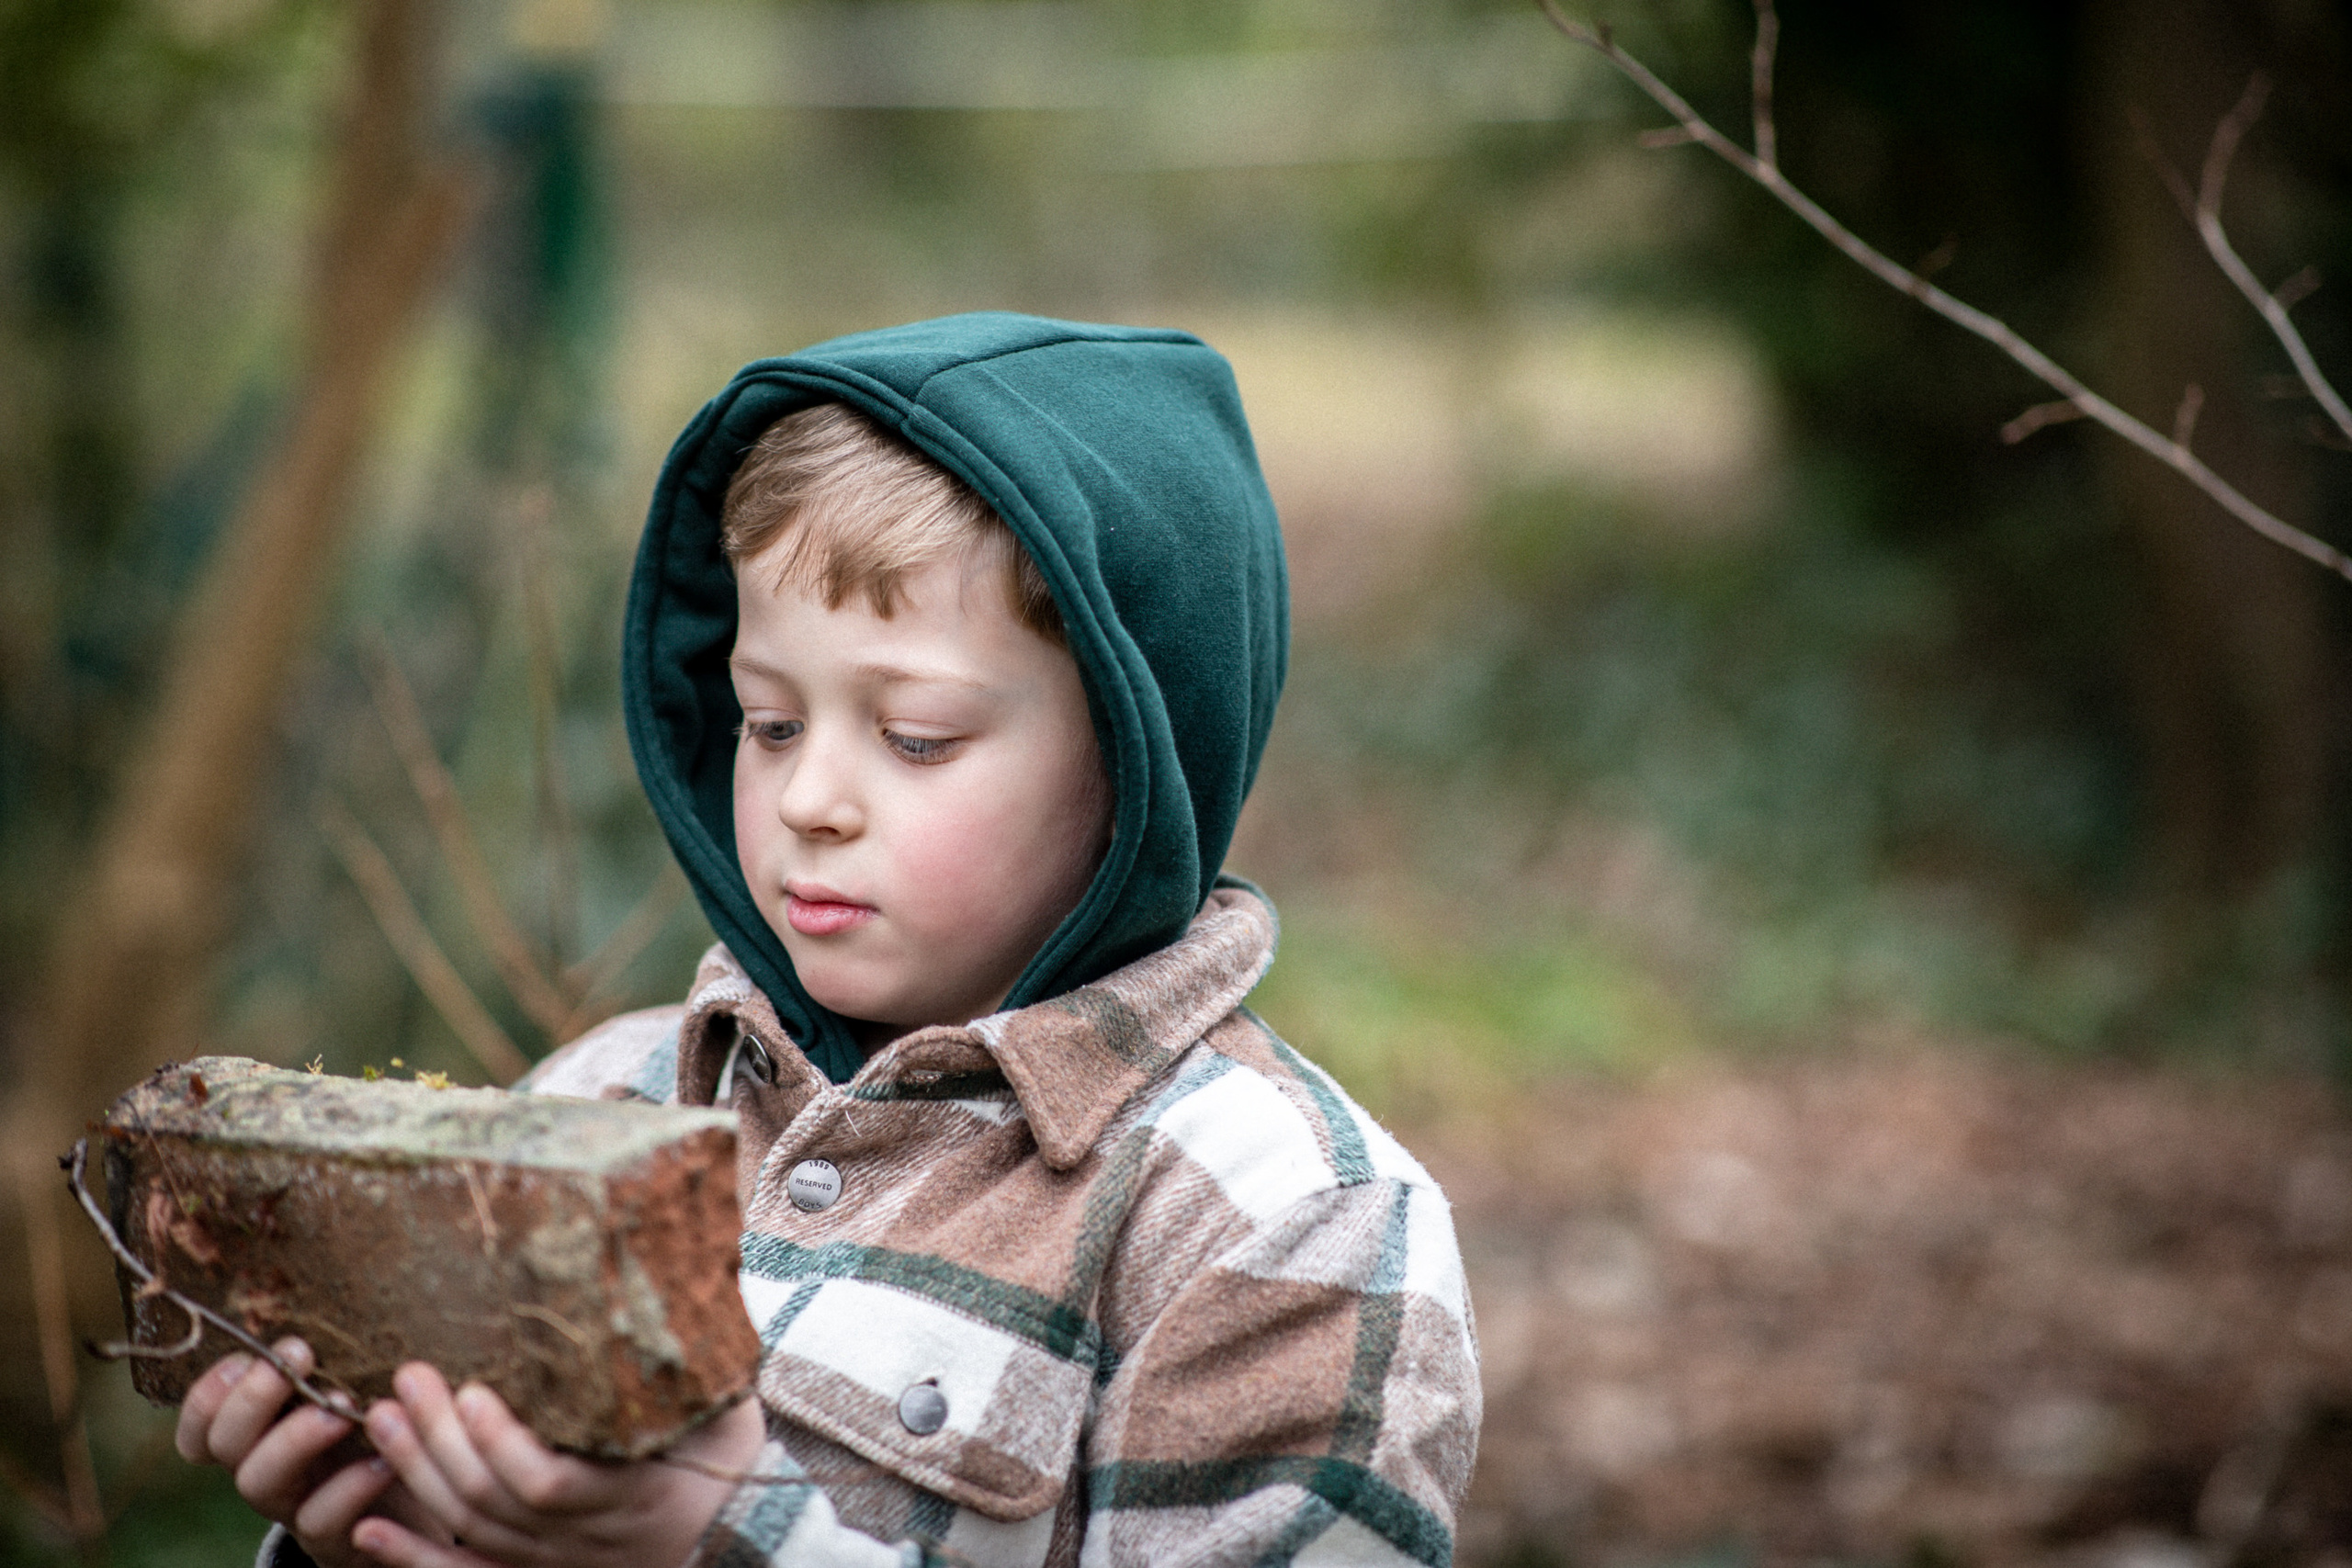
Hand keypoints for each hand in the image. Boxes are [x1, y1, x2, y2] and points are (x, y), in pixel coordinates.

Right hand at [173, 1339, 442, 1567]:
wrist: (427, 1498)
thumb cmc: (384, 1427)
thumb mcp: (356, 1386)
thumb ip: (337, 1358)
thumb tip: (340, 1283)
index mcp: (260, 1433)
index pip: (200, 1424)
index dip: (206, 1395)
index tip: (245, 1355)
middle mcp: (263, 1469)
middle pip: (224, 1442)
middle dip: (254, 1396)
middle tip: (299, 1355)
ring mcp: (292, 1505)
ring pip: (258, 1480)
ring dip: (294, 1438)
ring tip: (342, 1408)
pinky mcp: (331, 1538)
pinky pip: (321, 1518)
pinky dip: (349, 1486)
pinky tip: (384, 1460)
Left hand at [355, 1365, 765, 1567]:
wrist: (740, 1526)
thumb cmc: (730, 1450)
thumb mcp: (726, 1406)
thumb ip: (689, 1366)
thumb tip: (662, 1278)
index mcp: (637, 1495)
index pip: (551, 1484)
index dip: (503, 1445)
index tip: (473, 1390)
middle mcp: (592, 1541)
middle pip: (496, 1502)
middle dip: (441, 1440)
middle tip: (409, 1378)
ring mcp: (561, 1562)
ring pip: (472, 1530)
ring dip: (418, 1476)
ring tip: (384, 1416)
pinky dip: (414, 1555)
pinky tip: (370, 1525)